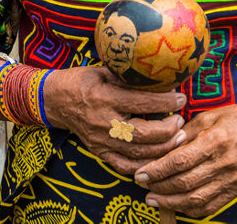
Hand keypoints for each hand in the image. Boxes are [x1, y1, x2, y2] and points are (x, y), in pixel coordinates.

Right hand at [43, 66, 187, 176]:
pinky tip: (158, 158)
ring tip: (177, 139)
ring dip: (162, 149)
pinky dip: (144, 166)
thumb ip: (129, 77)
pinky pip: (125, 166)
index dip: (166, 103)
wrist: (55, 100)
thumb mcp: (103, 70)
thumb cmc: (82, 81)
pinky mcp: (99, 152)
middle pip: (144, 134)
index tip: (181, 99)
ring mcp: (101, 141)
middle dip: (169, 130)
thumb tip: (160, 77)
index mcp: (106, 97)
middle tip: (181, 123)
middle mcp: (104, 122)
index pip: (143, 103)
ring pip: (138, 153)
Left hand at [132, 102, 236, 218]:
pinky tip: (175, 205)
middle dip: (159, 186)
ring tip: (153, 199)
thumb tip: (163, 145)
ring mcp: (232, 180)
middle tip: (142, 185)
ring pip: (196, 199)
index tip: (141, 173)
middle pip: (185, 183)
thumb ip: (186, 132)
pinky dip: (190, 210)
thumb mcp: (209, 116)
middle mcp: (225, 163)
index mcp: (216, 140)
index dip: (157, 170)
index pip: (180, 161)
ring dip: (171, 202)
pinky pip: (211, 207)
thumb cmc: (235, 118)